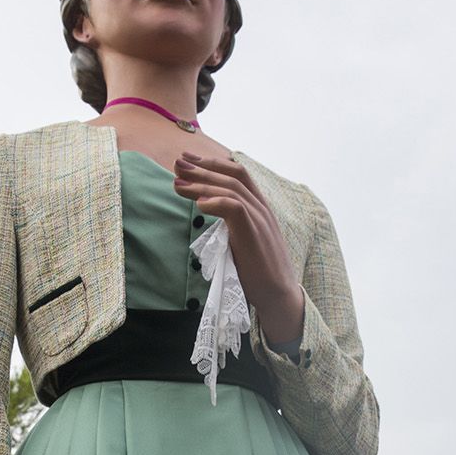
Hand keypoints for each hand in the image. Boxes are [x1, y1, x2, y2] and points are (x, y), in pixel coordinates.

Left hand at [172, 152, 304, 341]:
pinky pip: (234, 208)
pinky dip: (215, 202)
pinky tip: (199, 204)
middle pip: (231, 177)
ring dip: (201, 184)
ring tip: (177, 183)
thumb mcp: (244, 240)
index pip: (238, 175)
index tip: (189, 160)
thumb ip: (231, 224)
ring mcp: (260, 219)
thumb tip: (209, 213)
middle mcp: (261, 208)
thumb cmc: (257, 272)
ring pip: (230, 189)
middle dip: (201, 168)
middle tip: (177, 163)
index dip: (212, 164)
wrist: (278, 295)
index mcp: (260, 208)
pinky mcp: (254, 233)